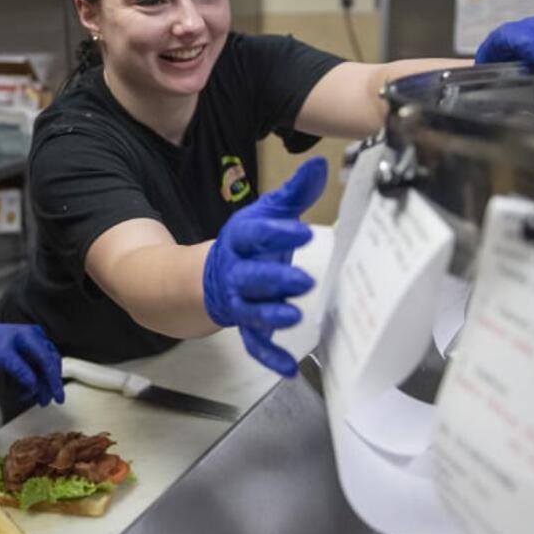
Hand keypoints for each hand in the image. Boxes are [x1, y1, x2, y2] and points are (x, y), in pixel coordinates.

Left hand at [0, 321, 64, 406]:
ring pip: (47, 367)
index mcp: (31, 336)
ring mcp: (37, 343)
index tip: (57, 396)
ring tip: (38, 400)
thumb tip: (34, 386)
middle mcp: (38, 338)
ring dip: (43, 384)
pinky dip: (36, 380)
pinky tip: (29, 392)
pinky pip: (40, 367)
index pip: (47, 360)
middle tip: (46, 402)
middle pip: (51, 363)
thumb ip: (19, 370)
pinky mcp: (34, 350)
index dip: (53, 380)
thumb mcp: (3, 357)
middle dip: (50, 384)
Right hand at [202, 157, 327, 377]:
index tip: (304, 231)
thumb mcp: (268, 213)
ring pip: (252, 310)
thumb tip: (320, 164)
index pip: (256, 235)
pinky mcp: (246, 325)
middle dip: (275, 279)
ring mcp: (239, 302)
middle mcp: (237, 272)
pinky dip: (270, 357)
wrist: (213, 275)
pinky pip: (255, 344)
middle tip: (303, 280)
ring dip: (270, 314)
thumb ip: (295, 194)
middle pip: (252, 277)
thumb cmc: (250, 243)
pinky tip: (289, 368)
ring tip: (293, 315)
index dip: (278, 233)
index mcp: (242, 240)